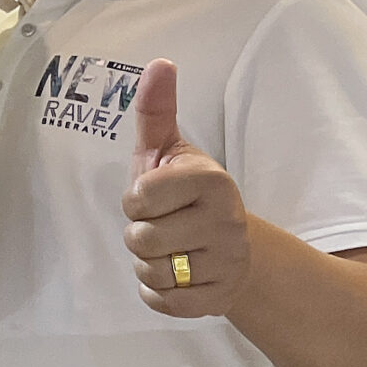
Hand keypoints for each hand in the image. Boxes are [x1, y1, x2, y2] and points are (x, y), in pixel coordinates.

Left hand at [121, 60, 249, 317]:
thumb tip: (159, 63)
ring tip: (169, 249)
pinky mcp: (220, 300)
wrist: (231, 244)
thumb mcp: (167, 149)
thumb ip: (156, 109)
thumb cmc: (184, 192)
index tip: (154, 197)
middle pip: (140, 240)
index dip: (135, 200)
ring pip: (150, 273)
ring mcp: (228, 263)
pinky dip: (156, 294)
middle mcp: (226, 221)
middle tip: (162, 226)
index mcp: (211, 181)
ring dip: (147, 265)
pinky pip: (164, 304)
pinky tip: (174, 277)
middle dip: (138, 235)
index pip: (138, 198)